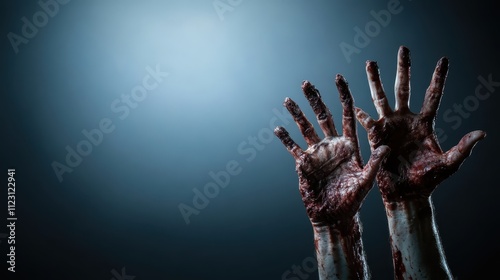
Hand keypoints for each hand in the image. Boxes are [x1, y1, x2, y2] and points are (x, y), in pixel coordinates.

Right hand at [275, 76, 389, 226]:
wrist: (335, 216)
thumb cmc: (353, 200)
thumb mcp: (366, 181)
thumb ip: (374, 163)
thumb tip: (386, 147)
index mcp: (349, 144)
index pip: (347, 114)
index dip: (343, 96)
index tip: (339, 79)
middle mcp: (332, 144)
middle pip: (323, 116)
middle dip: (315, 99)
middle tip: (306, 83)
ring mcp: (317, 153)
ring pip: (305, 128)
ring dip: (297, 114)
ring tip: (289, 100)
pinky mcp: (304, 164)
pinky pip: (293, 148)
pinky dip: (286, 139)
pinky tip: (278, 128)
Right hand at [356, 46, 485, 201]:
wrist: (406, 193)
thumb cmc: (428, 180)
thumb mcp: (448, 164)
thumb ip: (463, 148)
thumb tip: (482, 133)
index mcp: (424, 123)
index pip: (432, 95)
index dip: (438, 77)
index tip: (443, 60)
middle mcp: (406, 120)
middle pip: (404, 88)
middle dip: (403, 68)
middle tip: (403, 49)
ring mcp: (389, 126)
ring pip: (381, 97)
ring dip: (375, 80)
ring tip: (371, 63)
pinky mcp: (375, 137)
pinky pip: (367, 122)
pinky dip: (361, 113)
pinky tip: (353, 103)